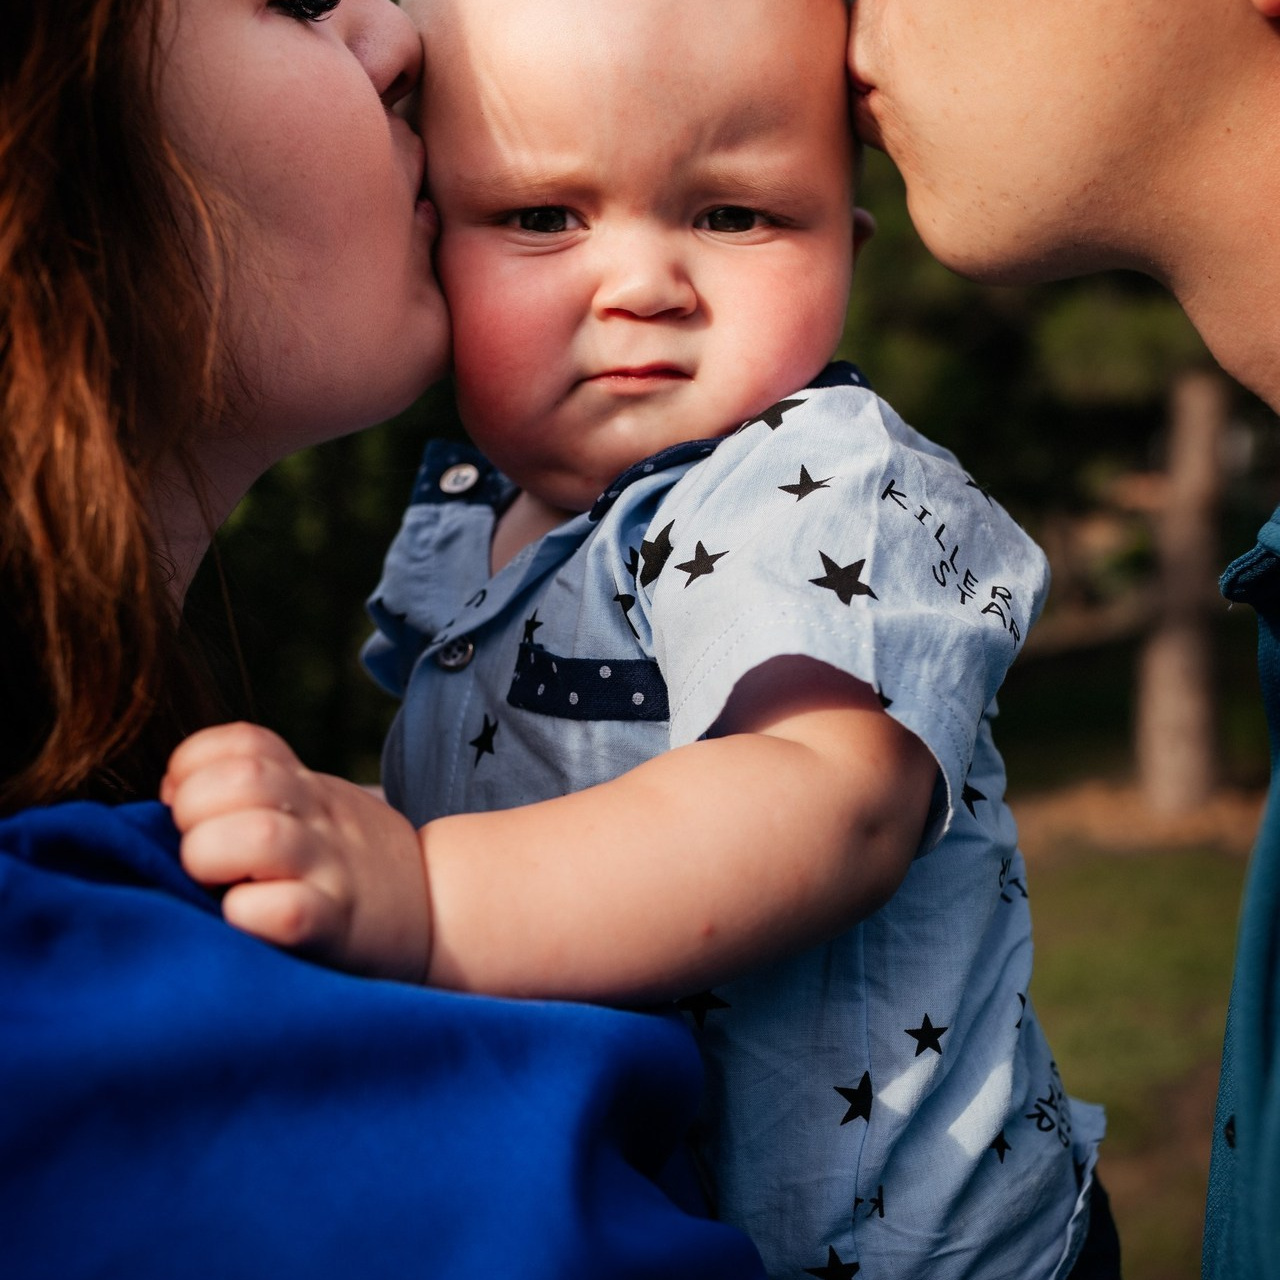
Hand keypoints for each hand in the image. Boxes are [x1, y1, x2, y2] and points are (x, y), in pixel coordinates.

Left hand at [162, 723, 430, 982]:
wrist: (442, 909)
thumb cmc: (353, 866)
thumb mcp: (318, 809)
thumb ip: (259, 795)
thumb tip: (169, 799)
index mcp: (308, 788)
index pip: (243, 742)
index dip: (194, 763)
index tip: (183, 801)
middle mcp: (318, 819)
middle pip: (242, 778)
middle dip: (193, 808)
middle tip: (197, 846)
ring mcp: (329, 869)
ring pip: (257, 835)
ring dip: (212, 855)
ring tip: (215, 882)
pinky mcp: (335, 926)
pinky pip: (285, 911)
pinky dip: (249, 913)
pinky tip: (245, 918)